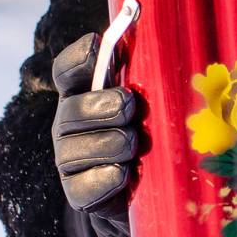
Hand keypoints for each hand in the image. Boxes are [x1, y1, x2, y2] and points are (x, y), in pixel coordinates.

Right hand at [51, 31, 137, 236]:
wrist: (146, 194)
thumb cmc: (154, 136)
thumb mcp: (154, 104)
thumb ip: (150, 77)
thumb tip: (168, 41)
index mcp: (85, 94)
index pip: (68, 71)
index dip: (78, 58)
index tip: (96, 45)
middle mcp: (71, 125)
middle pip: (70, 111)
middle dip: (99, 105)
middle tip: (128, 105)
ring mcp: (72, 160)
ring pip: (73, 150)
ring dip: (107, 143)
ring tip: (133, 143)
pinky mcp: (80, 194)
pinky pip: (82, 187)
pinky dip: (104, 178)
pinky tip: (123, 173)